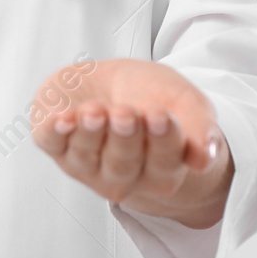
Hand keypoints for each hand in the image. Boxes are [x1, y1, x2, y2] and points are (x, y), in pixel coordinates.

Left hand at [30, 58, 233, 226]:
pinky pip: (51, 142)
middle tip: (126, 114)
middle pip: (123, 164)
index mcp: (159, 170)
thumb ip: (201, 129)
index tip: (161, 116)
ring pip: (86, 156)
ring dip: (89, 135)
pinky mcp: (55, 142)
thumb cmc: (152, 97)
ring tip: (95, 112)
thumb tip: (205, 158)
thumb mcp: (186, 103)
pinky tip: (62, 119)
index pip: (163, 163)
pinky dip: (54, 132)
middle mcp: (120, 175)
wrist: (113, 82)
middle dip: (124, 138)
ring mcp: (85, 162)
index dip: (161, 141)